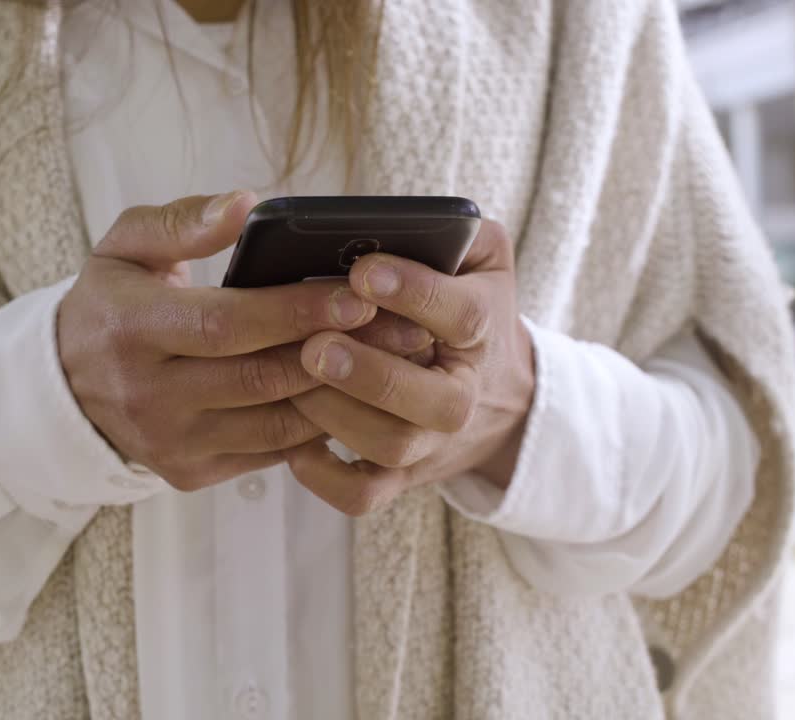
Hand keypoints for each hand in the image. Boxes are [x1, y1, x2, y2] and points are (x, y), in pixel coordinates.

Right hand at [58, 192, 426, 491]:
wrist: (67, 384)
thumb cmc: (112, 301)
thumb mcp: (125, 245)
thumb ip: (182, 221)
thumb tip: (247, 205)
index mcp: (131, 328)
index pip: (226, 323)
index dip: (294, 312)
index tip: (357, 295)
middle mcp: (148, 394)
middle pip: (261, 377)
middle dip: (338, 352)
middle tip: (403, 328)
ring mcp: (171, 441)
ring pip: (275, 424)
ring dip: (342, 394)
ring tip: (396, 361)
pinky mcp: (190, 473)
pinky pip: (270, 453)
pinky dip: (316, 425)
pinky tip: (356, 395)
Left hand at [285, 220, 535, 515]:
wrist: (501, 396)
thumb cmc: (470, 306)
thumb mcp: (482, 259)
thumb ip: (455, 230)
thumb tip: (408, 219)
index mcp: (483, 331)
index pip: (464, 316)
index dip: (416, 293)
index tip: (364, 272)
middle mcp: (464, 395)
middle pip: (433, 402)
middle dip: (371, 374)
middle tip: (315, 346)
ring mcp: (432, 442)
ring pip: (393, 446)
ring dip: (338, 417)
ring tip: (294, 379)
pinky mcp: (402, 476)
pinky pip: (365, 495)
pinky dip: (326, 478)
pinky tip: (293, 444)